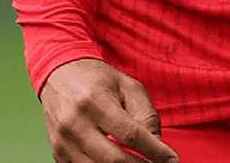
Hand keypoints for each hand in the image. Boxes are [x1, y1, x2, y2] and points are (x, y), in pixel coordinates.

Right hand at [40, 58, 178, 162]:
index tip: (170, 159)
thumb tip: (158, 146)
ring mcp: (63, 142)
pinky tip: (118, 162)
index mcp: (94, 102)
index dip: (154, 151)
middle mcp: (74, 123)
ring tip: (139, 162)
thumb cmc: (97, 80)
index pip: (130, 135)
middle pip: (114, 159)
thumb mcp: (128, 86)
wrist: (58, 75)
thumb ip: (146, 115)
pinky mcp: (58, 153)